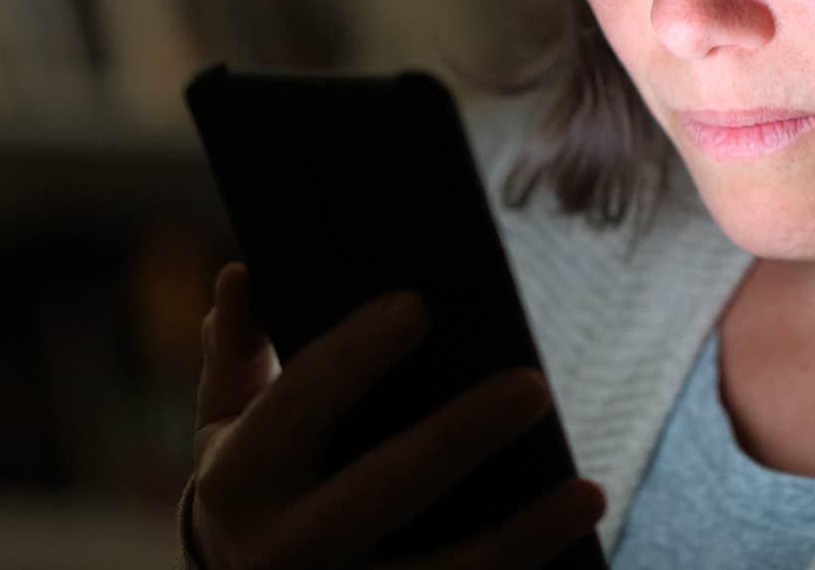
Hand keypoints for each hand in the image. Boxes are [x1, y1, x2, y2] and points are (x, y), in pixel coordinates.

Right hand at [188, 262, 605, 568]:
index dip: (354, 356)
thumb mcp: (226, 428)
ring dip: (520, 540)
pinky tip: (577, 553)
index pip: (300, 404)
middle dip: (457, 439)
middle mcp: (281, 549)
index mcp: (239, 479)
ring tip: (588, 492)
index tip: (416, 306)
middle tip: (534, 386)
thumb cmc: (254, 489)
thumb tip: (241, 274)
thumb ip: (237, 354)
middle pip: (380, 491)